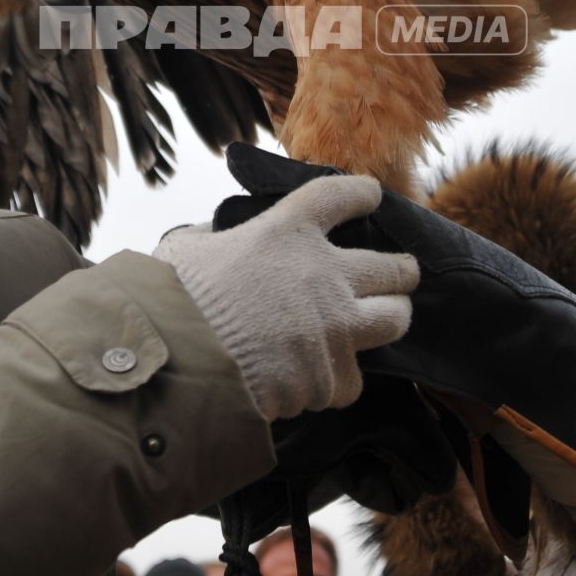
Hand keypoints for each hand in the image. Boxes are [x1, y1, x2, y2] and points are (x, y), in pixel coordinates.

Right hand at [154, 175, 418, 421]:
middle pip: (394, 268)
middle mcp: (326, 274)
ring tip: (386, 320)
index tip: (371, 197)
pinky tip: (319, 378)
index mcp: (289, 231)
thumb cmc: (173, 297)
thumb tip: (213, 238)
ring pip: (395, 320)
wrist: (179, 363)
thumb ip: (211, 238)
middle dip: (402, 271)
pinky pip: (350, 380)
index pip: (340, 196)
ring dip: (391, 318)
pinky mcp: (331, 376)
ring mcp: (336, 327)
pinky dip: (335, 380)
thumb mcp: (187, 249)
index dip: (361, 195)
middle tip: (401, 274)